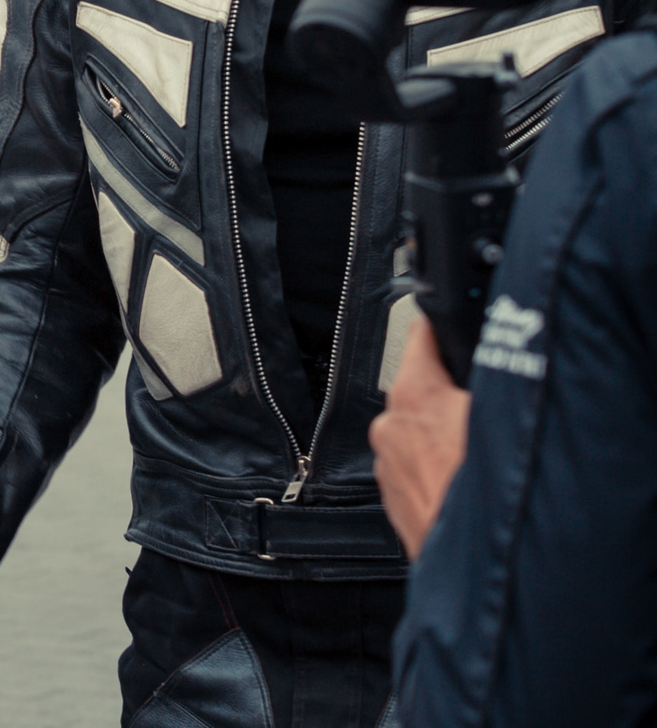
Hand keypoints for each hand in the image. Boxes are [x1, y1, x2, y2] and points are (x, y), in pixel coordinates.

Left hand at [370, 315, 469, 557]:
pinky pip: (417, 466)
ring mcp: (386, 464)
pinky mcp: (392, 498)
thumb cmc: (482, 499)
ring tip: (480, 455)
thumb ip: (489, 384)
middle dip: (452, 392)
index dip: (441, 327)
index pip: (421, 336)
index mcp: (411, 397)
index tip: (450, 317)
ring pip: (420, 431)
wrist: (472, 569)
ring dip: (446, 435)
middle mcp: (389, 426)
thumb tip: (492, 359)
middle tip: (486, 406)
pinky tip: (466, 482)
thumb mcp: (500, 422)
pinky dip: (439, 467)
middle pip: (423, 387)